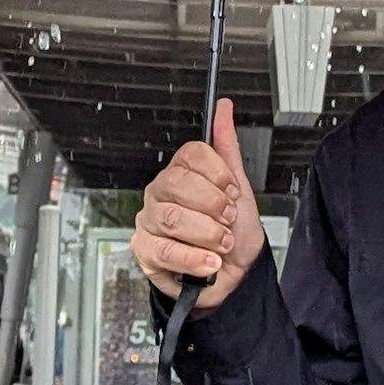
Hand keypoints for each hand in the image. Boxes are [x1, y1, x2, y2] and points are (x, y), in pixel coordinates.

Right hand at [131, 98, 265, 313]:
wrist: (234, 277)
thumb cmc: (234, 234)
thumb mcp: (238, 190)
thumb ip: (227, 149)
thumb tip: (224, 108)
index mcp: (181, 173)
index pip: (190, 154)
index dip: (217, 174)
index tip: (232, 191)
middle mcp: (160, 193)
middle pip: (178, 183)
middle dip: (213, 206)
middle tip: (227, 221)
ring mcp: (149, 221)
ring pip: (171, 217)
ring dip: (207, 234)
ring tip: (222, 244)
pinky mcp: (144, 251)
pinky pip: (164, 250)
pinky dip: (193, 258)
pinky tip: (209, 262)